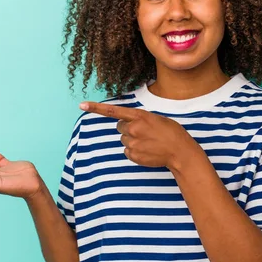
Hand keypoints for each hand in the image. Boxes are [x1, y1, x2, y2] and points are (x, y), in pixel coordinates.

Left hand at [80, 101, 204, 168]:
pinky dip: (135, 151)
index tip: (82, 105)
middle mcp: (133, 128)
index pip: (113, 111)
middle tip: (145, 132)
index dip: (96, 108)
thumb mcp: (156, 119)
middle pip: (120, 127)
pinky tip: (148, 150)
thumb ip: (140, 119)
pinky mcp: (133, 155)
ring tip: (149, 142)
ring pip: (124, 140)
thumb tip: (128, 127)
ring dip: (133, 140)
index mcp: (139, 116)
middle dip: (129, 128)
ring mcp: (132, 143)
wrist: (179, 151)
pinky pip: (128, 151)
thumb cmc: (171, 132)